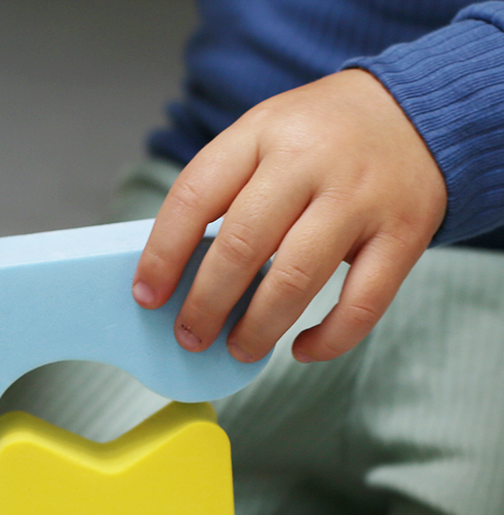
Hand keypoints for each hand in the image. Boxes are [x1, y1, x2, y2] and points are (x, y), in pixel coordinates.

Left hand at [132, 69, 447, 363]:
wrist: (422, 110)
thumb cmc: (321, 139)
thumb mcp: (264, 138)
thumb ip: (224, 193)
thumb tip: (176, 276)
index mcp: (262, 132)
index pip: (195, 195)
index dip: (162, 254)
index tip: (147, 296)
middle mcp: (312, 160)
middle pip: (242, 245)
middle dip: (205, 305)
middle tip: (190, 336)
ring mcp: (362, 197)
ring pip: (296, 280)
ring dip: (257, 329)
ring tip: (238, 349)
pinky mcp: (406, 232)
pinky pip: (361, 304)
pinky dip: (328, 339)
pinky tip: (302, 349)